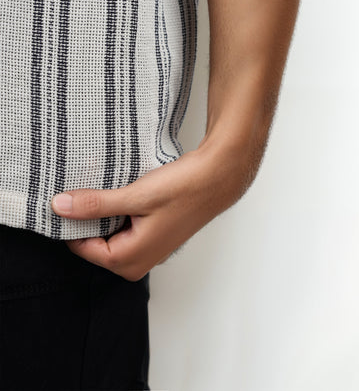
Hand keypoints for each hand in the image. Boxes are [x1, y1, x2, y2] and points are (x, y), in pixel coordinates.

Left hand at [51, 143, 248, 281]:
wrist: (217, 179)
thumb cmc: (184, 189)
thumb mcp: (134, 196)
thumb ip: (95, 205)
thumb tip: (60, 206)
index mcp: (129, 260)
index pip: (80, 247)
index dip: (73, 222)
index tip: (71, 197)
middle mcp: (137, 262)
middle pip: (94, 244)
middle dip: (91, 219)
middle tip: (98, 191)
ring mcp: (147, 251)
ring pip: (109, 234)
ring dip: (106, 214)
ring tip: (116, 191)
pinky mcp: (153, 238)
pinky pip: (124, 229)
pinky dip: (120, 213)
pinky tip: (128, 195)